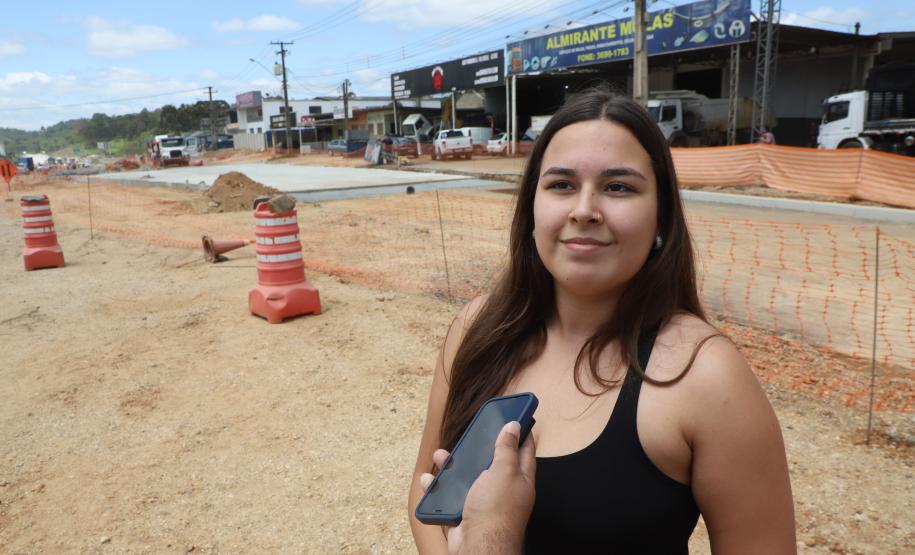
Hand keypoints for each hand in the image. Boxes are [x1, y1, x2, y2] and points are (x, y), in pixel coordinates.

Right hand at [419, 421, 536, 554]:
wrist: (478, 546)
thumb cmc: (496, 510)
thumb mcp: (504, 471)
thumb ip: (506, 448)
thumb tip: (514, 426)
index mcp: (520, 479)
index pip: (525, 451)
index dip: (521, 434)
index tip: (516, 418)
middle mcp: (504, 490)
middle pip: (491, 463)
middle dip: (478, 449)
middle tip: (469, 435)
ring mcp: (483, 502)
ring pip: (467, 478)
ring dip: (452, 467)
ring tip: (441, 455)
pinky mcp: (465, 513)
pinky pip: (450, 496)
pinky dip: (439, 488)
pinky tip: (431, 480)